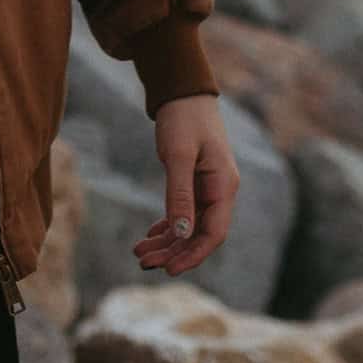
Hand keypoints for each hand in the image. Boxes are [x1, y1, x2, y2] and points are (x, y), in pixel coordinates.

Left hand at [133, 94, 239, 276]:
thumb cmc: (183, 118)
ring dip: (167, 242)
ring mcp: (207, 188)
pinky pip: (182, 213)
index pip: (214, 233)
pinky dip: (167, 226)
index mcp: (224, 186)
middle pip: (199, 234)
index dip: (193, 255)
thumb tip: (181, 232)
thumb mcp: (177, 155)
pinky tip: (150, 237)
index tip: (169, 270)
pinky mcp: (194, 183)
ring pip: (188, 226)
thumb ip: (180, 193)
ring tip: (139, 254)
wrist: (182, 92)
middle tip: (143, 263)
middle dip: (173, 252)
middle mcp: (219, 191)